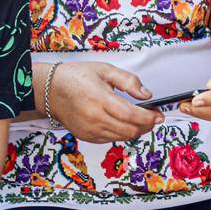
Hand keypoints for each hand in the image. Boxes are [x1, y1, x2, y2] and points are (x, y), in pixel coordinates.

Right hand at [42, 61, 162, 143]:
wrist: (51, 90)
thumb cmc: (76, 77)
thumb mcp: (105, 70)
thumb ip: (128, 81)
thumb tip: (146, 94)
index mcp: (99, 98)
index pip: (131, 115)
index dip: (148, 118)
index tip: (159, 115)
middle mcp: (94, 117)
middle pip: (129, 130)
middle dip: (146, 126)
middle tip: (154, 118)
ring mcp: (90, 130)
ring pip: (122, 137)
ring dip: (136, 131)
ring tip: (142, 121)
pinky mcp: (87, 136)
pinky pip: (111, 139)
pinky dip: (122, 134)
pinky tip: (125, 124)